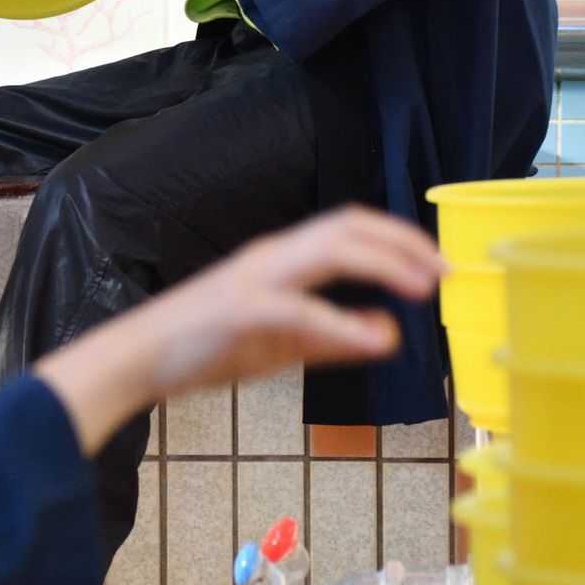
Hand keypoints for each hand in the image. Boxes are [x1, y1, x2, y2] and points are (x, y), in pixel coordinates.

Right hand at [34, 207, 444, 456]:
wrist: (140, 358)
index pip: (347, 227)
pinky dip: (342, 322)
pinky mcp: (241, 311)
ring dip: (383, 262)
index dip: (397, 237)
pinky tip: (374, 338)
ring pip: (328, 249)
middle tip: (444, 269)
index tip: (436, 262)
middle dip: (401, 241)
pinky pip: (300, 310)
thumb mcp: (283, 341)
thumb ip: (336, 334)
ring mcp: (255, 280)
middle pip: (345, 226)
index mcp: (281, 258)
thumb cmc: (205, 347)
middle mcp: (272, 256)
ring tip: (423, 286)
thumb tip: (389, 330)